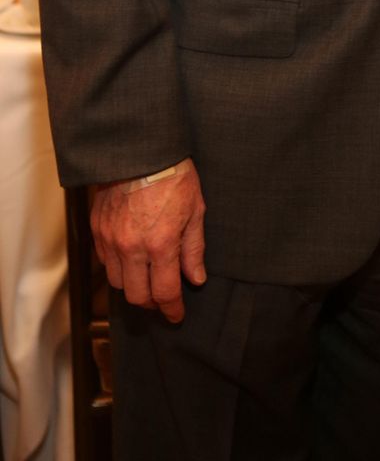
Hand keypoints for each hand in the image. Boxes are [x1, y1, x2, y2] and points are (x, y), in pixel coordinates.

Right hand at [90, 158, 206, 322]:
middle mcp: (132, 247)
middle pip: (138, 296)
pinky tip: (130, 260)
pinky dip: (117, 268)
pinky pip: (104, 262)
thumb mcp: (195, 210)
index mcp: (161, 244)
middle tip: (163, 299)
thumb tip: (196, 279)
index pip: (165, 292)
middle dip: (152, 303)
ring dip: (133, 287)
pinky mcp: (97, 229)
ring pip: (117, 283)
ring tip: (147, 279)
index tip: (177, 315)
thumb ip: (194, 249)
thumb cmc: (174, 176)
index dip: (172, 309)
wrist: (141, 150)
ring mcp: (111, 239)